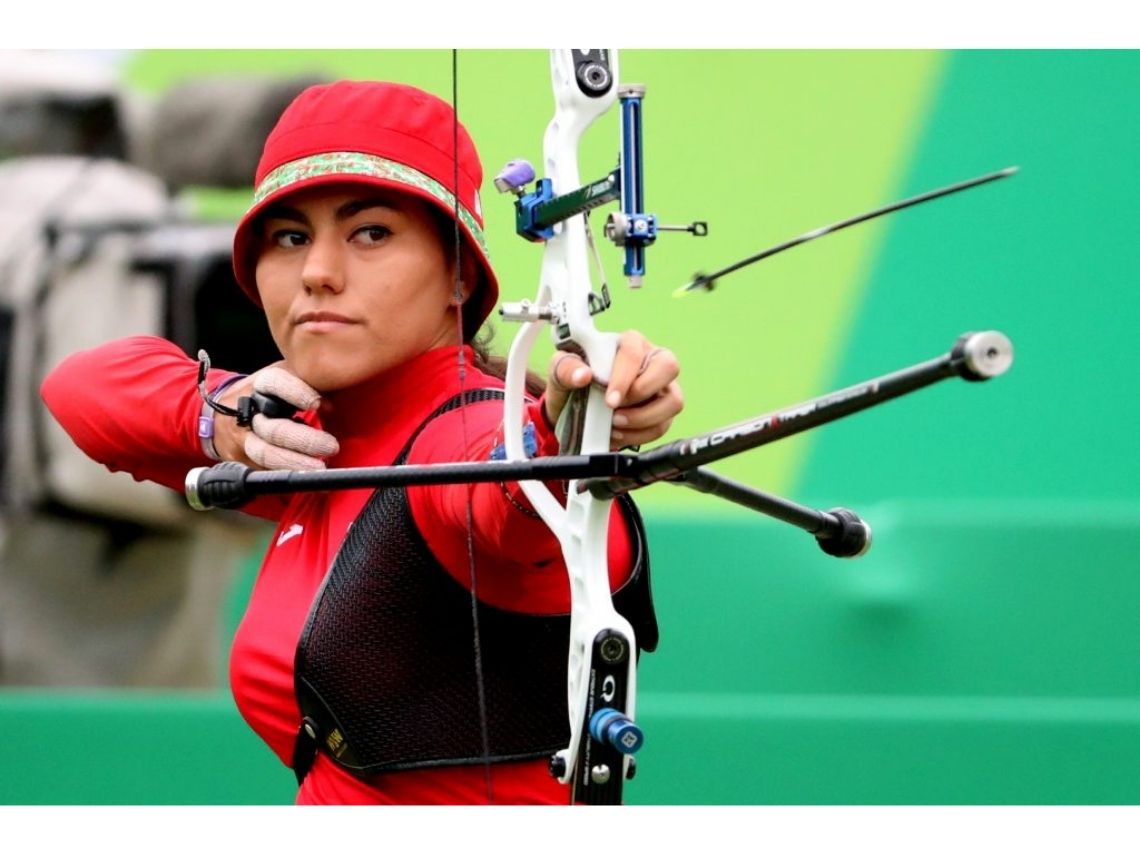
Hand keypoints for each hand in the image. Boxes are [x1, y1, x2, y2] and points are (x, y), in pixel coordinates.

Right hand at [212, 365, 338, 469]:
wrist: (222, 417)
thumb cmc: (264, 396)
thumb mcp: (284, 380)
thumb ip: (308, 387)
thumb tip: (330, 407)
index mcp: (259, 386)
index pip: (274, 384)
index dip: (295, 393)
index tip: (315, 404)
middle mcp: (248, 413)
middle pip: (274, 428)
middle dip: (305, 440)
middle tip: (330, 446)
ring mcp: (243, 439)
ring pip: (266, 454)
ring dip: (296, 463)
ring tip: (319, 468)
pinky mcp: (241, 460)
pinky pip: (263, 471)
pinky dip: (287, 476)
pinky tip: (305, 478)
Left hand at [543, 331, 682, 450]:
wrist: (571, 408)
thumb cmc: (572, 381)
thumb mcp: (560, 372)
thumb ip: (566, 369)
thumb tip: (582, 375)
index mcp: (628, 342)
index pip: (634, 353)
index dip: (624, 378)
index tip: (610, 401)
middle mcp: (651, 360)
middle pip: (669, 367)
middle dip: (641, 395)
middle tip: (615, 411)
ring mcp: (661, 387)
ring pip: (673, 401)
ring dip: (643, 419)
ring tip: (615, 425)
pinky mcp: (662, 412)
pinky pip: (663, 425)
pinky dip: (639, 436)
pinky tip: (618, 434)